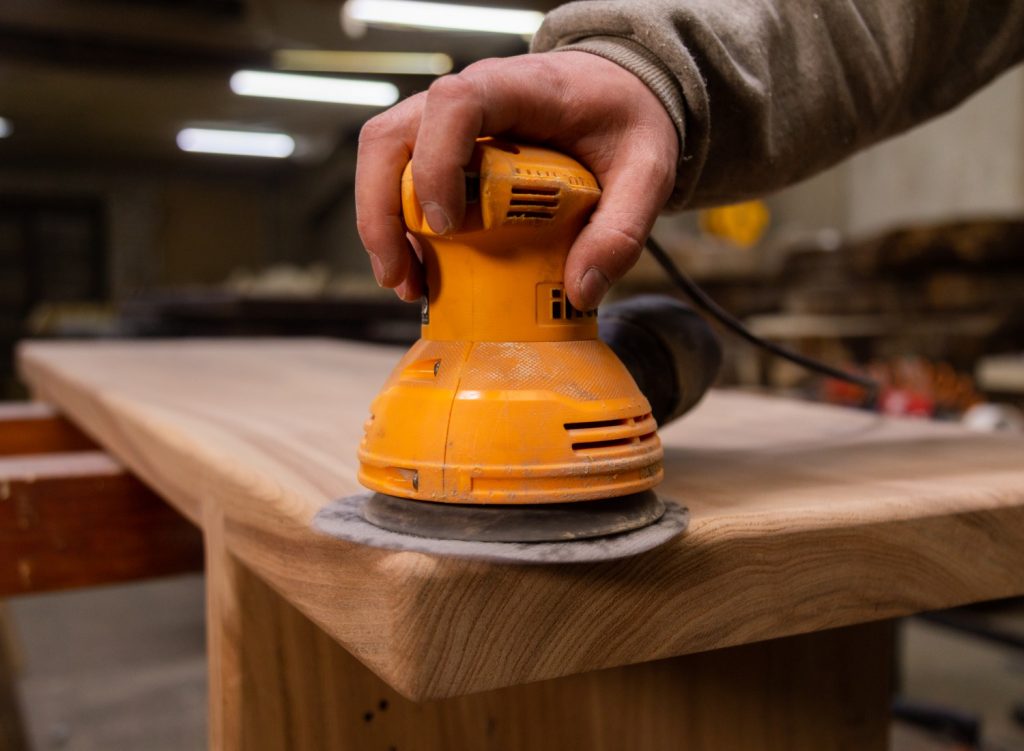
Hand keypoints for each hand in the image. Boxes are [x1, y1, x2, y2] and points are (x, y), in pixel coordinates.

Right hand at [355, 51, 677, 309]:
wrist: (619, 93)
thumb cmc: (625, 118)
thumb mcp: (647, 170)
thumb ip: (623, 229)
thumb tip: (580, 291)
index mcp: (518, 88)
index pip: (454, 105)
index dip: (436, 163)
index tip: (448, 225)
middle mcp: (468, 99)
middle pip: (391, 137)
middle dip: (382, 211)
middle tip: (404, 276)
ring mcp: (447, 122)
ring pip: (383, 158)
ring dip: (381, 224)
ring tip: (407, 283)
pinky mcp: (443, 148)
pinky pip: (398, 178)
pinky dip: (398, 226)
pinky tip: (419, 269)